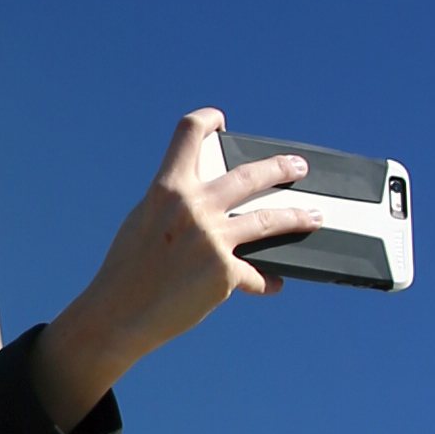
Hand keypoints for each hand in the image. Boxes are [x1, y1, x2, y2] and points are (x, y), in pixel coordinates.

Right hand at [34, 108, 321, 425]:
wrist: (120, 313)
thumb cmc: (127, 268)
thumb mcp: (143, 220)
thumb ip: (174, 203)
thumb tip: (207, 196)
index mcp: (167, 189)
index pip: (187, 134)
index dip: (206, 120)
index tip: (219, 120)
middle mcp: (192, 208)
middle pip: (249, 175)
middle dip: (280, 168)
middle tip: (297, 167)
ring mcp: (211, 239)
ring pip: (269, 220)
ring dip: (298, 217)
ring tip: (315, 216)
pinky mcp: (224, 272)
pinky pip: (256, 274)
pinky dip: (266, 281)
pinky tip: (273, 283)